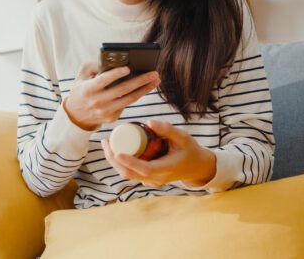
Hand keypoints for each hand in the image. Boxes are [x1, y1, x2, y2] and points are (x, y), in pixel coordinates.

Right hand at [63, 63, 160, 130]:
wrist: (76, 116)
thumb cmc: (81, 91)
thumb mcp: (81, 76)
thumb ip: (92, 66)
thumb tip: (109, 61)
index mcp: (88, 89)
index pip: (103, 80)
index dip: (116, 74)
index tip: (128, 68)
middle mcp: (97, 102)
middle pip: (123, 89)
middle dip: (141, 80)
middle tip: (154, 73)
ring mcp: (105, 111)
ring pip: (130, 99)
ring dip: (145, 89)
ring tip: (156, 80)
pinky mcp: (112, 118)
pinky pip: (127, 104)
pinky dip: (138, 95)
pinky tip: (146, 87)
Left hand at [101, 120, 215, 187]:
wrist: (197, 166)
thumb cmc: (190, 150)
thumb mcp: (183, 137)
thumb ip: (167, 129)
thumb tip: (148, 122)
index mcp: (165, 169)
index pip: (143, 169)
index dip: (128, 161)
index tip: (116, 151)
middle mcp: (156, 178)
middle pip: (129, 174)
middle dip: (113, 159)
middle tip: (106, 142)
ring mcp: (151, 181)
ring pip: (127, 175)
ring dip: (114, 162)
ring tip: (107, 144)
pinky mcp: (149, 178)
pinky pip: (131, 173)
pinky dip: (121, 164)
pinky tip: (115, 151)